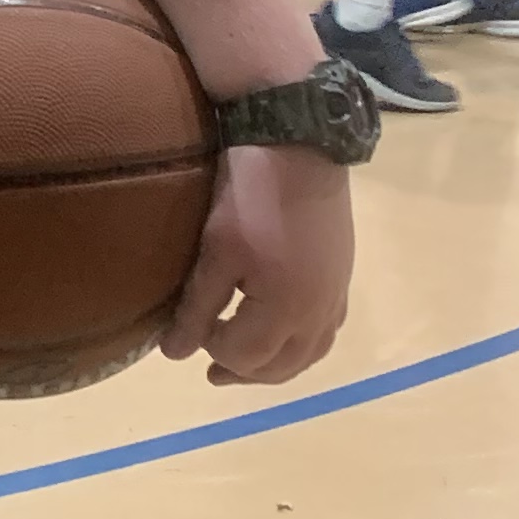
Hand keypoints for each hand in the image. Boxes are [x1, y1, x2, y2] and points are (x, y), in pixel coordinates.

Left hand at [162, 144, 351, 388]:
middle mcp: (320, 313)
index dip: (214, 351)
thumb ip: (197, 308)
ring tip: (246, 361)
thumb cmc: (251, 197)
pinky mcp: (343, 276)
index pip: (246, 356)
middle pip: (283, 366)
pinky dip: (302, 344)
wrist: (300, 146)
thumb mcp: (216, 251)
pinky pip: (327, 330)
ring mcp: (336, 295)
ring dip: (277, 365)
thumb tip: (175, 355)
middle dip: (245, 372)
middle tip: (211, 370)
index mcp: (287, 310)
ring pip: (310, 353)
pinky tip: (283, 333)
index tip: (191, 333)